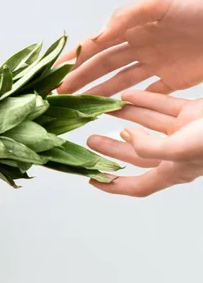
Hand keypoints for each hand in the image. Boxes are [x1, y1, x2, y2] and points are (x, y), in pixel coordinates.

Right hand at [56, 0, 202, 95]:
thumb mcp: (161, 3)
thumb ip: (127, 16)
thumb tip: (96, 36)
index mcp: (133, 26)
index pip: (96, 45)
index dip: (73, 58)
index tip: (53, 72)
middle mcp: (140, 45)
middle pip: (102, 66)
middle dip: (78, 79)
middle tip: (57, 94)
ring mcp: (156, 62)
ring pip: (119, 81)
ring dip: (98, 93)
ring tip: (77, 106)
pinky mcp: (175, 78)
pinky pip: (147, 92)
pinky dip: (130, 101)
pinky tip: (114, 110)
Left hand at [86, 90, 202, 196]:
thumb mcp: (181, 150)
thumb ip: (149, 148)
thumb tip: (126, 136)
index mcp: (174, 170)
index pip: (139, 186)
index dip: (115, 185)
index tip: (93, 180)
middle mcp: (177, 152)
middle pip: (137, 153)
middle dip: (113, 147)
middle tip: (91, 140)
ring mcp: (184, 132)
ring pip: (148, 124)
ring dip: (126, 117)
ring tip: (103, 110)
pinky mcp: (192, 112)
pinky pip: (163, 105)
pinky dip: (144, 100)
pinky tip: (125, 96)